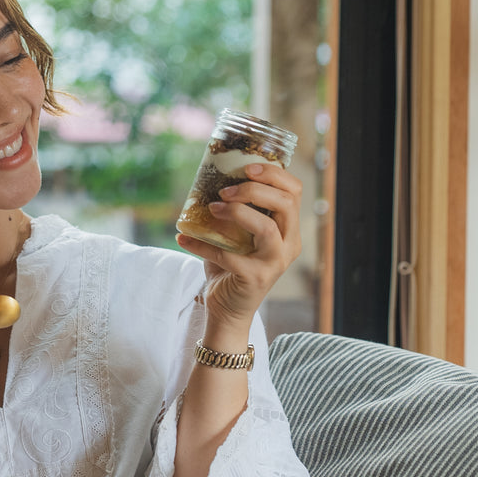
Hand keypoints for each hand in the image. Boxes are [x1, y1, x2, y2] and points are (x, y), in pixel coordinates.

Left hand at [175, 163, 302, 329]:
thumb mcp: (236, 234)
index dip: (274, 174)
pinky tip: (182, 238)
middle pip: (286, 204)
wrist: (227, 309)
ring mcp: (275, 263)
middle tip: (225, 190)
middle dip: (254, 190)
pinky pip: (229, 256)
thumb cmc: (231, 266)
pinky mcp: (256, 279)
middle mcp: (289, 245)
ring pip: (268, 228)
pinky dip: (202, 245)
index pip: (294, 192)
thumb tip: (206, 177)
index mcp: (288, 229)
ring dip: (237, 212)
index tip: (247, 167)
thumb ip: (232, 209)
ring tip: (212, 208)